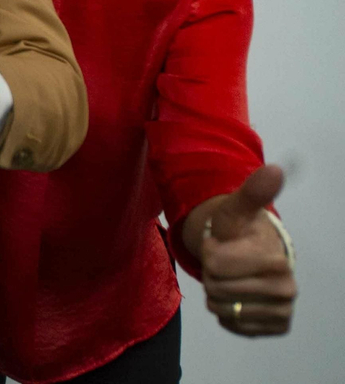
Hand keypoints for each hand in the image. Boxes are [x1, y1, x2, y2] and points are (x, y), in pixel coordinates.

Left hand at [196, 165, 296, 336]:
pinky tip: (237, 295)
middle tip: (226, 262)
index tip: (222, 244)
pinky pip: (230, 324)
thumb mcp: (238, 208)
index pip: (215, 263)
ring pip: (220, 308)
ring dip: (216, 292)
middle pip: (216, 288)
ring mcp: (282, 311)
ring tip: (231, 276)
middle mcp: (286, 290)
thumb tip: (275, 169)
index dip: (210, 252)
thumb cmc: (241, 230)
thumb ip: (252, 192)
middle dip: (212, 273)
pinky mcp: (275, 327)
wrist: (254, 255)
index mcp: (276, 261)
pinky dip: (225, 312)